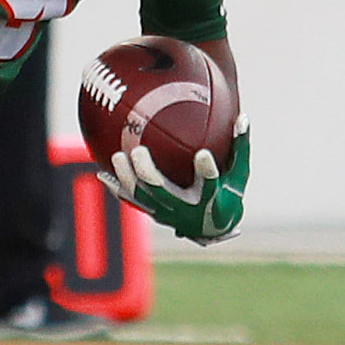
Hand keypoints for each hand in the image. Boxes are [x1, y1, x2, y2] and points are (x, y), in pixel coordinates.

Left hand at [102, 116, 248, 243]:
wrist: (213, 228)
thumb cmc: (229, 194)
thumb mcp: (239, 173)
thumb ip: (240, 147)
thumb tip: (243, 117)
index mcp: (210, 198)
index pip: (209, 183)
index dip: (205, 170)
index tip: (202, 153)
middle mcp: (186, 209)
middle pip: (163, 191)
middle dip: (148, 172)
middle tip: (139, 150)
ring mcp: (167, 214)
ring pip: (142, 196)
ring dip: (128, 177)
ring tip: (117, 156)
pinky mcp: (154, 213)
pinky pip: (132, 200)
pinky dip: (117, 187)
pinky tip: (101, 173)